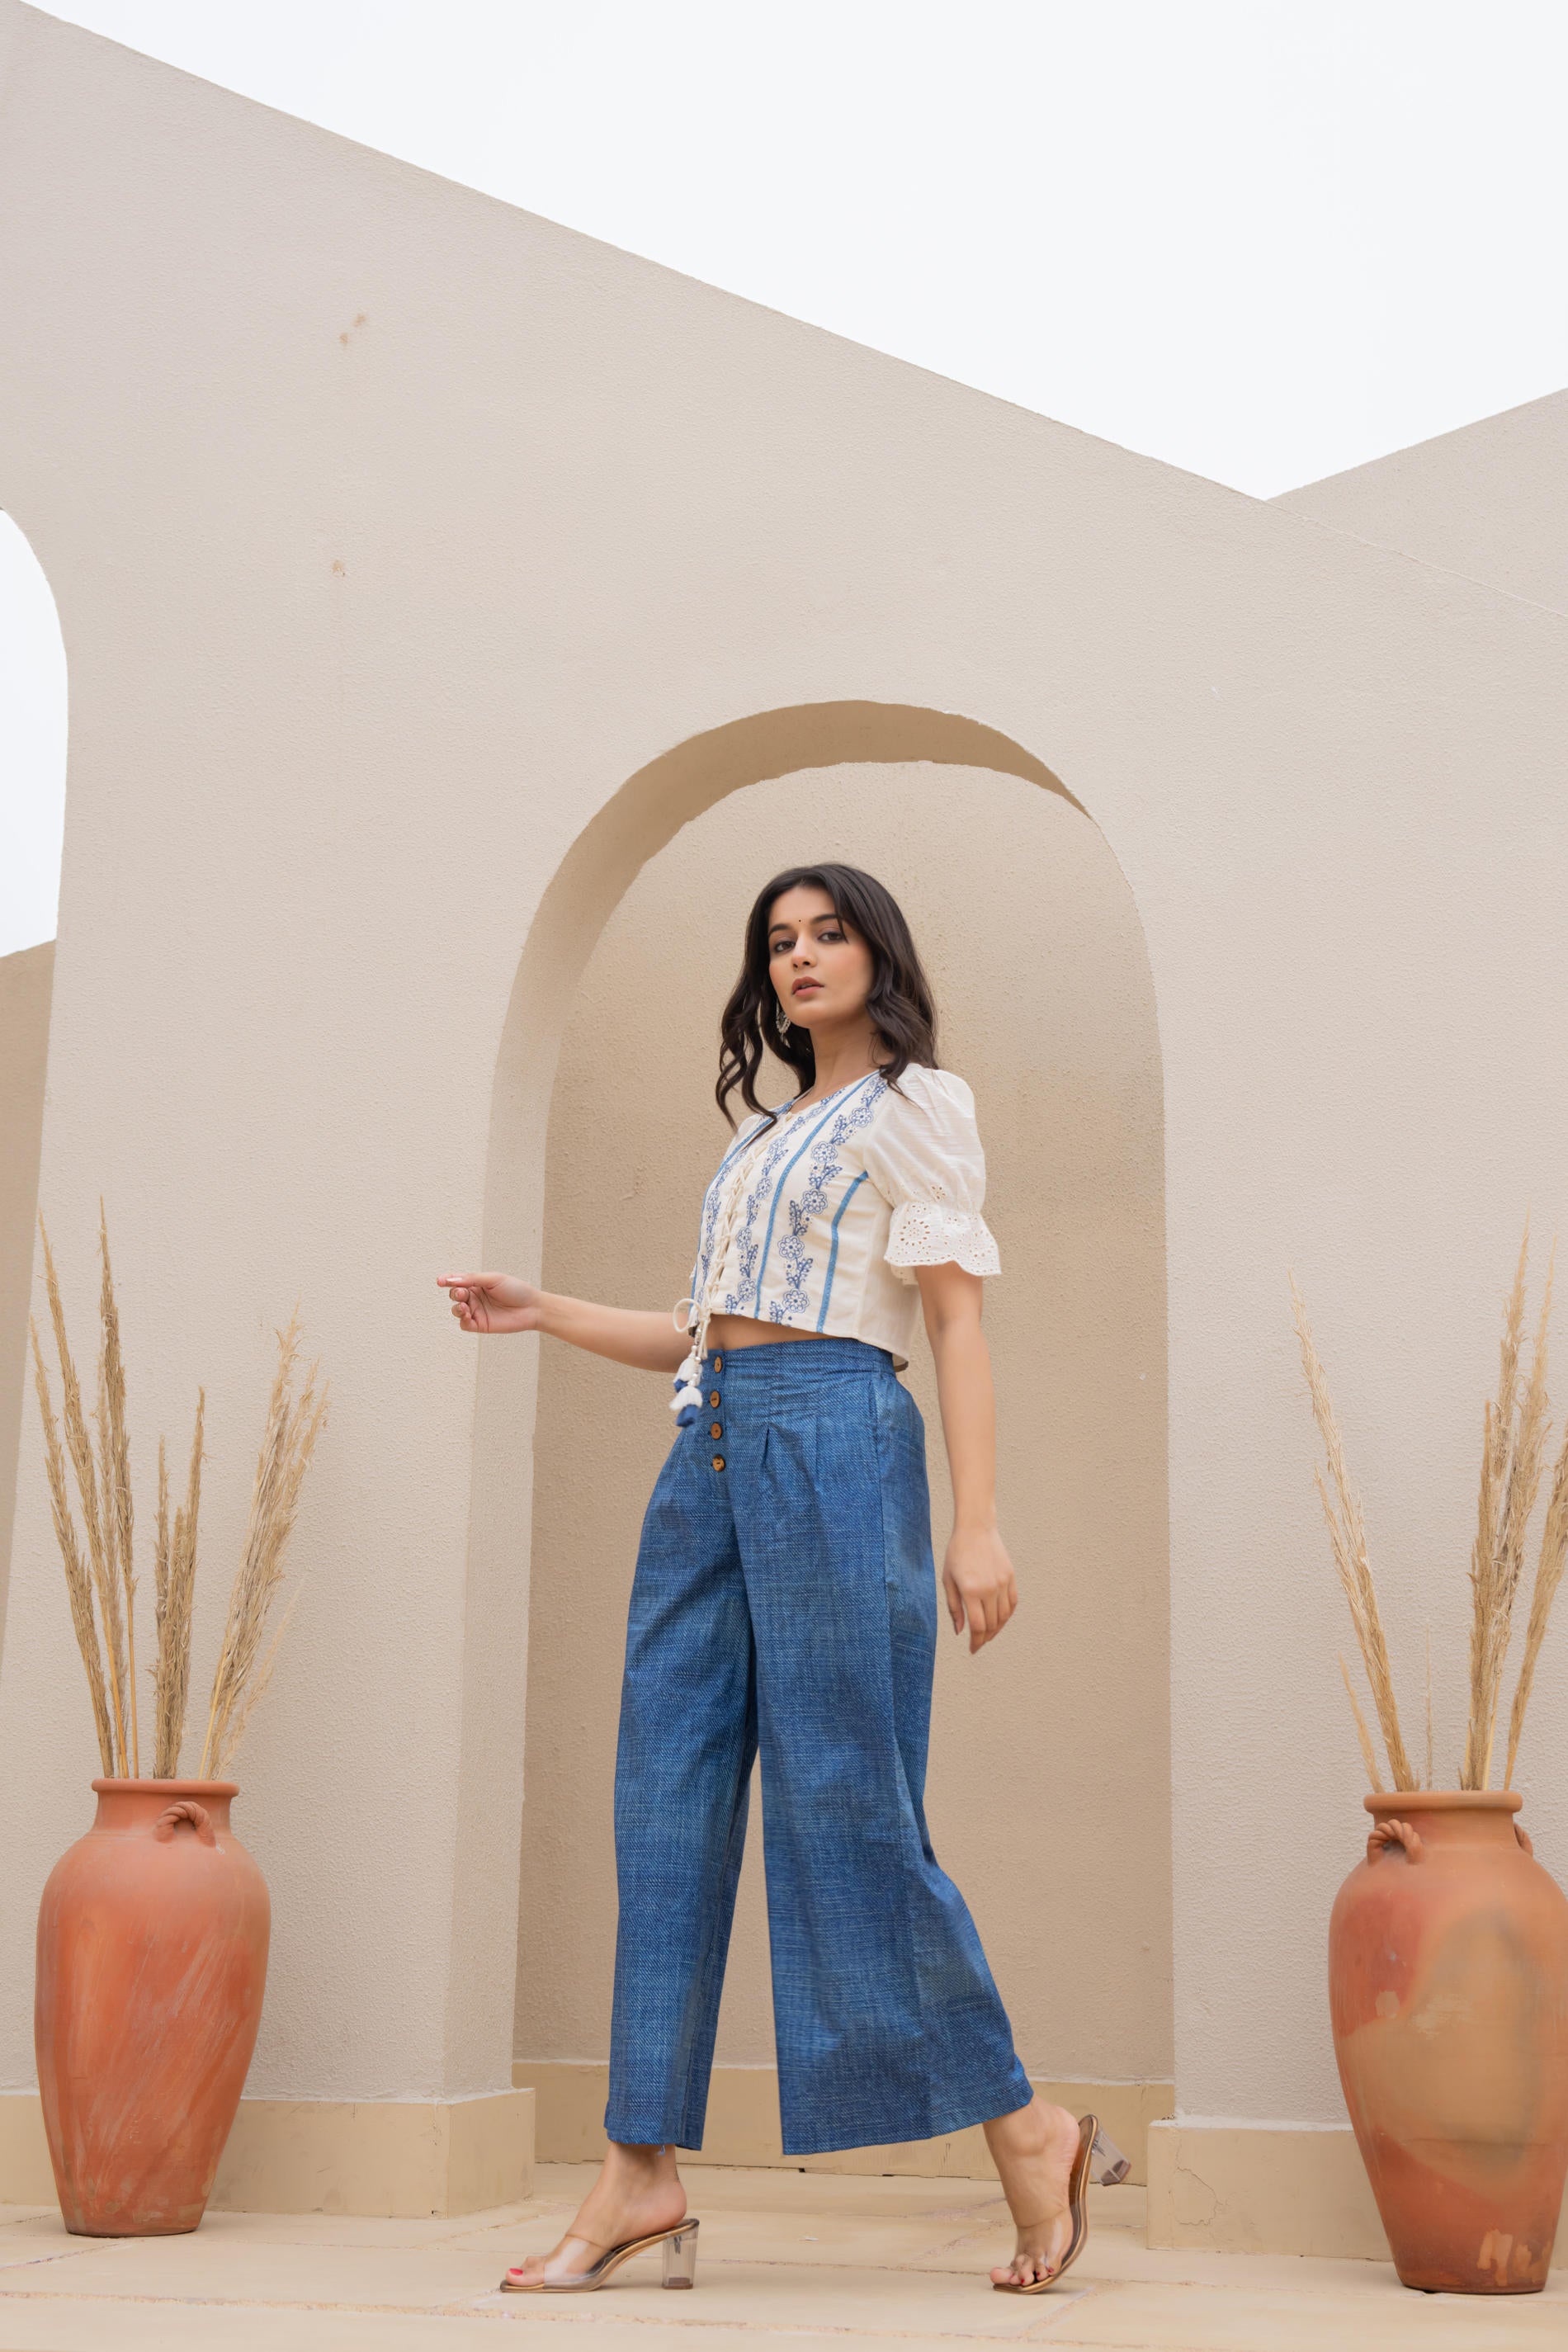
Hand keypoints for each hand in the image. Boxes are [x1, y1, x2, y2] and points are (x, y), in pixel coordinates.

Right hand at [437, 1272, 544, 1334]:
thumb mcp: (493, 1279)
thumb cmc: (516, 1290)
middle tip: (461, 1293)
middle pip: (455, 1295)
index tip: (440, 1281)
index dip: (446, 1280)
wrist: (532, 1308)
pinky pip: (464, 1324)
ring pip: (456, 1310)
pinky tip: (468, 1315)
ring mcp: (477, 1311)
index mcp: (477, 1283)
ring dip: (457, 1307)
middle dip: (455, 1293)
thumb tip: (451, 1279)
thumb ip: (472, 1279)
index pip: (457, 1281)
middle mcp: (475, 1297)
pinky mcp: (480, 1325)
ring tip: (464, 1305)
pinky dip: (462, 1319)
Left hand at [942, 1524, 1017, 1653]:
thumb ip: (954, 1608)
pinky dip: (1007, 1615)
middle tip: (978, 1643)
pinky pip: (1012, 1603)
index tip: (972, 1649)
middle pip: (991, 1624)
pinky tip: (999, 1620)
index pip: (978, 1627)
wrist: (976, 1529)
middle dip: (984, 1637)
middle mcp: (989, 1589)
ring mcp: (1002, 1583)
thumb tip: (960, 1631)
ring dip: (996, 1629)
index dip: (975, 1642)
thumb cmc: (957, 1553)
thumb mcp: (948, 1580)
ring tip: (988, 1634)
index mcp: (971, 1591)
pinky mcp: (1010, 1577)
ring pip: (1004, 1616)